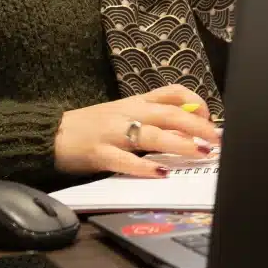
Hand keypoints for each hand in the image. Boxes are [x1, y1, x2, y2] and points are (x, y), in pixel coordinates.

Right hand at [54, 86, 221, 176]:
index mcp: (135, 102)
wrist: (50, 134)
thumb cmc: (89, 126)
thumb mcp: (122, 113)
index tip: (210, 115)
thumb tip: (187, 126)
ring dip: (178, 144)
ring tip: (200, 152)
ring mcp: (113, 133)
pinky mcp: (99, 153)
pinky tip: (161, 173)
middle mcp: (128, 114)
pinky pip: (124, 160)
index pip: (171, 93)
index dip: (194, 102)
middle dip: (197, 126)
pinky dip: (143, 167)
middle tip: (218, 139)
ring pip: (151, 136)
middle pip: (168, 114)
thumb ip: (150, 117)